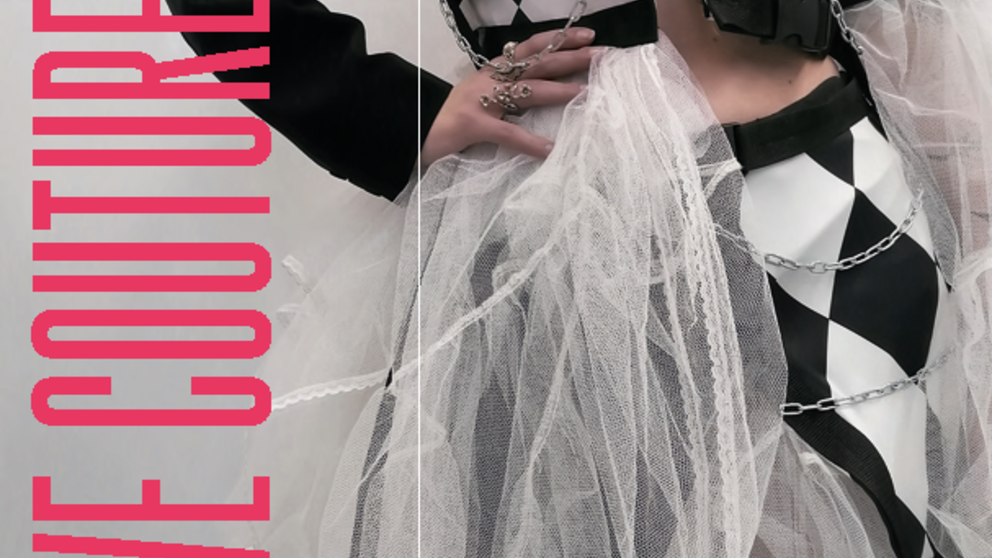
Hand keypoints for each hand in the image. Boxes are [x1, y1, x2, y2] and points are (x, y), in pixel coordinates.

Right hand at [421, 27, 597, 168]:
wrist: (416, 131)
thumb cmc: (452, 118)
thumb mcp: (482, 96)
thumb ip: (508, 91)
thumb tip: (544, 90)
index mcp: (494, 70)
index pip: (532, 48)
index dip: (560, 39)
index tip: (588, 36)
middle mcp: (491, 79)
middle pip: (538, 63)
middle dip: (571, 58)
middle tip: (601, 55)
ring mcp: (481, 100)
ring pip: (527, 91)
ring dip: (559, 90)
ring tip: (585, 92)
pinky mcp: (473, 125)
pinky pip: (507, 134)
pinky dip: (530, 142)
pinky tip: (549, 149)